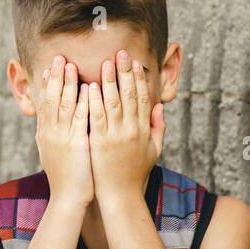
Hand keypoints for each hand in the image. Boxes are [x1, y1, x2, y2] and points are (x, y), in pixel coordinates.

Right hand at [35, 55, 91, 205]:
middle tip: (58, 57)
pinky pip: (79, 118)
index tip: (50, 68)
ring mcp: (62, 137)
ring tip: (70, 64)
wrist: (67, 199)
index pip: (44, 104)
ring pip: (63, 104)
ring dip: (67, 83)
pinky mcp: (76, 144)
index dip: (47, 84)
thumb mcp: (53, 154)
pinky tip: (88, 87)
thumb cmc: (66, 179)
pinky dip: (83, 101)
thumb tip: (52, 125)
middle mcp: (50, 133)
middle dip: (55, 76)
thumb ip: (53, 137)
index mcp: (45, 134)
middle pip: (50, 98)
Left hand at [88, 50, 164, 201]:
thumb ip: (158, 128)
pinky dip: (93, 101)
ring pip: (113, 102)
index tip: (136, 63)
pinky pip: (96, 117)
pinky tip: (89, 86)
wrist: (120, 196)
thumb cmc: (135, 174)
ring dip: (109, 81)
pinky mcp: (100, 143)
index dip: (140, 79)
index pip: (143, 98)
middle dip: (125, 72)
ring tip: (106, 62)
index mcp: (144, 130)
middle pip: (130, 95)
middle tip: (121, 52)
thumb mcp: (154, 151)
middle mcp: (131, 131)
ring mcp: (115, 136)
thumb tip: (160, 107)